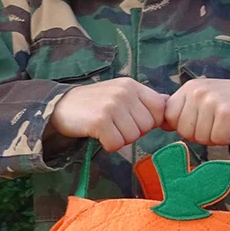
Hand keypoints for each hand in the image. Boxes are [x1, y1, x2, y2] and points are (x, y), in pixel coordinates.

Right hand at [48, 78, 167, 151]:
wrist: (61, 106)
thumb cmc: (95, 103)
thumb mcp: (121, 94)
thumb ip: (144, 99)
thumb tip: (168, 101)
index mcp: (132, 85)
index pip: (159, 109)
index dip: (149, 121)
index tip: (132, 121)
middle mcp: (124, 93)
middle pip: (146, 127)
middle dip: (132, 132)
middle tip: (114, 125)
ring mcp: (112, 106)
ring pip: (132, 137)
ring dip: (119, 139)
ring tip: (106, 128)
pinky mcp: (100, 121)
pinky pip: (116, 144)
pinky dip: (108, 145)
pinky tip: (99, 135)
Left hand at [164, 78, 229, 145]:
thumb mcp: (202, 101)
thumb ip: (182, 111)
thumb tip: (162, 125)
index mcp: (188, 89)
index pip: (170, 119)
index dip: (186, 127)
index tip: (202, 121)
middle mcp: (197, 91)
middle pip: (185, 132)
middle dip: (201, 135)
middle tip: (217, 123)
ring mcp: (211, 101)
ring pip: (200, 138)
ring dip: (215, 137)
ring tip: (226, 123)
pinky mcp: (226, 112)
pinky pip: (217, 139)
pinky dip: (227, 138)